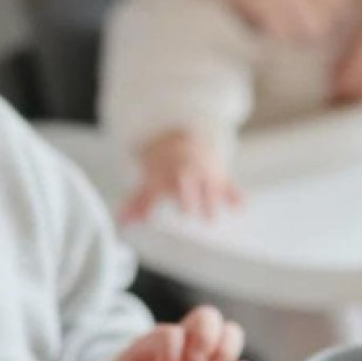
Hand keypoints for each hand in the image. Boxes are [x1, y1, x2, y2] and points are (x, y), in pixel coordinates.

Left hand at [119, 130, 242, 222]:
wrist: (185, 138)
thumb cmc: (164, 168)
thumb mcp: (149, 181)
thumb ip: (138, 203)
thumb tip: (122, 222)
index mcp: (164, 174)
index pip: (156, 187)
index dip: (152, 202)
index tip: (150, 219)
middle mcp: (185, 172)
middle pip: (186, 180)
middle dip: (187, 195)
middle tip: (187, 213)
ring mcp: (204, 173)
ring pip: (208, 183)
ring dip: (210, 199)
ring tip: (210, 219)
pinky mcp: (221, 176)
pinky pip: (229, 184)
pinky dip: (234, 194)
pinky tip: (239, 206)